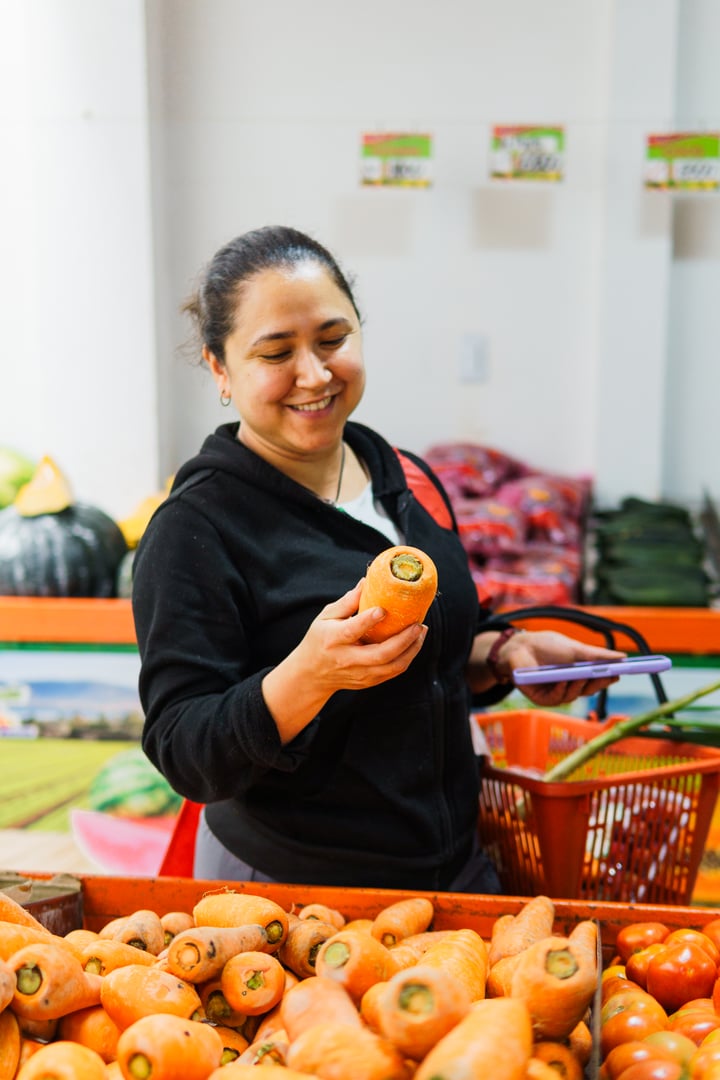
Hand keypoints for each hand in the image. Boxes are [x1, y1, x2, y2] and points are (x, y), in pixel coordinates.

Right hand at [262, 580, 426, 744]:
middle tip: (418, 624)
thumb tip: (367, 581)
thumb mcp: (325, 617)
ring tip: (421, 631)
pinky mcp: (369, 682)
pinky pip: (394, 671)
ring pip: (393, 667)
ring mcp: (360, 674)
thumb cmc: (319, 639)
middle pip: (381, 654)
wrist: (312, 675)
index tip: (383, 609)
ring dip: (412, 650)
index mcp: (333, 640)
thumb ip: (347, 602)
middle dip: (404, 640)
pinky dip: (407, 657)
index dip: (369, 620)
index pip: (353, 631)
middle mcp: (348, 660)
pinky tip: (414, 643)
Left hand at [502, 629, 625, 706]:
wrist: (520, 647)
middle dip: (598, 683)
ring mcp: (554, 693)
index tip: (619, 673)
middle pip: (587, 690)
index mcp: (577, 674)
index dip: (607, 678)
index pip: (596, 680)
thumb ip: (597, 655)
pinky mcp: (541, 698)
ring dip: (578, 686)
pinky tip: (563, 681)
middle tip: (607, 676)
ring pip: (573, 695)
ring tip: (582, 675)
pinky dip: (560, 690)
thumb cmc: (547, 647)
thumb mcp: (575, 649)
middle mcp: (567, 686)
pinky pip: (555, 698)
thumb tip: (622, 656)